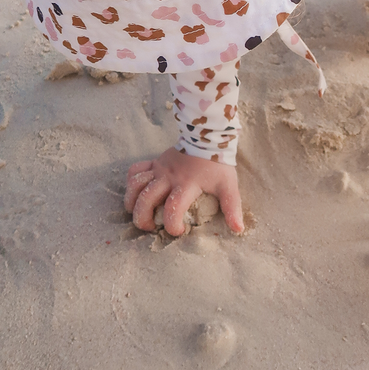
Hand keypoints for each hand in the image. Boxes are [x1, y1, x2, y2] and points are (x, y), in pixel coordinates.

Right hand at [124, 148, 243, 235]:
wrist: (209, 138)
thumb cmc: (218, 165)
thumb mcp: (228, 186)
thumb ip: (232, 207)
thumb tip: (238, 229)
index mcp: (187, 184)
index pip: (173, 208)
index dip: (171, 224)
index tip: (178, 232)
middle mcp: (169, 177)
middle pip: (146, 199)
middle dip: (143, 219)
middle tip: (150, 228)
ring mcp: (159, 169)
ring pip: (136, 185)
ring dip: (132, 203)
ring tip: (136, 214)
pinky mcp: (154, 162)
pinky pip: (135, 170)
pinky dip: (130, 183)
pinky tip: (135, 194)